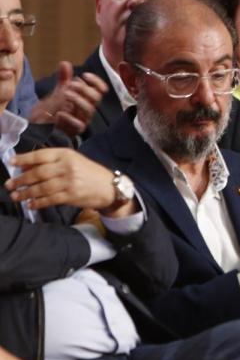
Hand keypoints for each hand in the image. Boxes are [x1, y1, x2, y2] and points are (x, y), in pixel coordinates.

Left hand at [6, 148, 135, 215]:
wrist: (110, 187)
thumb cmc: (90, 172)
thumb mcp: (72, 161)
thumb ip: (51, 162)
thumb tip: (25, 166)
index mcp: (66, 154)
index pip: (40, 155)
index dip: (24, 159)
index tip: (11, 162)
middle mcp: (67, 167)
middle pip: (38, 173)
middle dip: (21, 180)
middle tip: (9, 184)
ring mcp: (69, 181)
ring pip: (41, 188)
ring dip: (26, 193)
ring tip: (16, 196)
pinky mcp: (71, 195)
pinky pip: (49, 199)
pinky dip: (38, 203)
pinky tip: (30, 204)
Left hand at [29, 62, 107, 136]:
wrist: (42, 128)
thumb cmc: (53, 110)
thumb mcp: (58, 92)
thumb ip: (63, 79)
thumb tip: (65, 63)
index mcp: (86, 99)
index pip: (101, 90)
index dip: (96, 81)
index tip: (84, 75)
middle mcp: (87, 109)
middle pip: (96, 98)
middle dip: (84, 89)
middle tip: (71, 84)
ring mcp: (82, 119)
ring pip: (89, 109)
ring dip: (78, 99)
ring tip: (65, 94)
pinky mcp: (75, 130)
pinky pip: (78, 125)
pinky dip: (69, 117)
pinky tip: (60, 113)